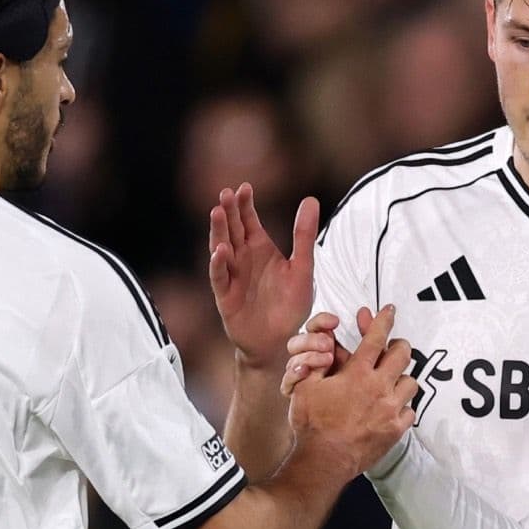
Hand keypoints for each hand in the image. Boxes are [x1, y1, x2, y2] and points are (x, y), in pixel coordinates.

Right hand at [208, 183, 318, 365]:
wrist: (279, 341)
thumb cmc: (290, 305)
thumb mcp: (302, 268)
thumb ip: (303, 235)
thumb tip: (311, 199)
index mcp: (259, 248)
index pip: (248, 220)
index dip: (245, 204)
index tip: (245, 187)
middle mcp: (242, 258)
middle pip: (232, 229)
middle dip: (228, 211)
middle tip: (226, 193)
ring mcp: (231, 276)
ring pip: (221, 248)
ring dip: (218, 231)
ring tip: (217, 212)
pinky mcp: (225, 296)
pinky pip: (219, 278)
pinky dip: (218, 265)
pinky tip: (220, 251)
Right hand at [288, 305, 416, 474]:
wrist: (324, 460)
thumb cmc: (312, 424)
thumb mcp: (305, 387)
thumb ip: (316, 363)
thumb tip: (326, 347)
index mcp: (358, 373)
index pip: (376, 337)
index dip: (383, 320)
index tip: (389, 310)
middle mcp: (379, 387)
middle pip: (403, 354)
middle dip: (398, 346)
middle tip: (391, 348)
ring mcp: (391, 409)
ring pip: (411, 382)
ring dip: (401, 378)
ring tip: (390, 382)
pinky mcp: (396, 429)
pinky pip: (410, 410)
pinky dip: (402, 406)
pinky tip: (390, 408)